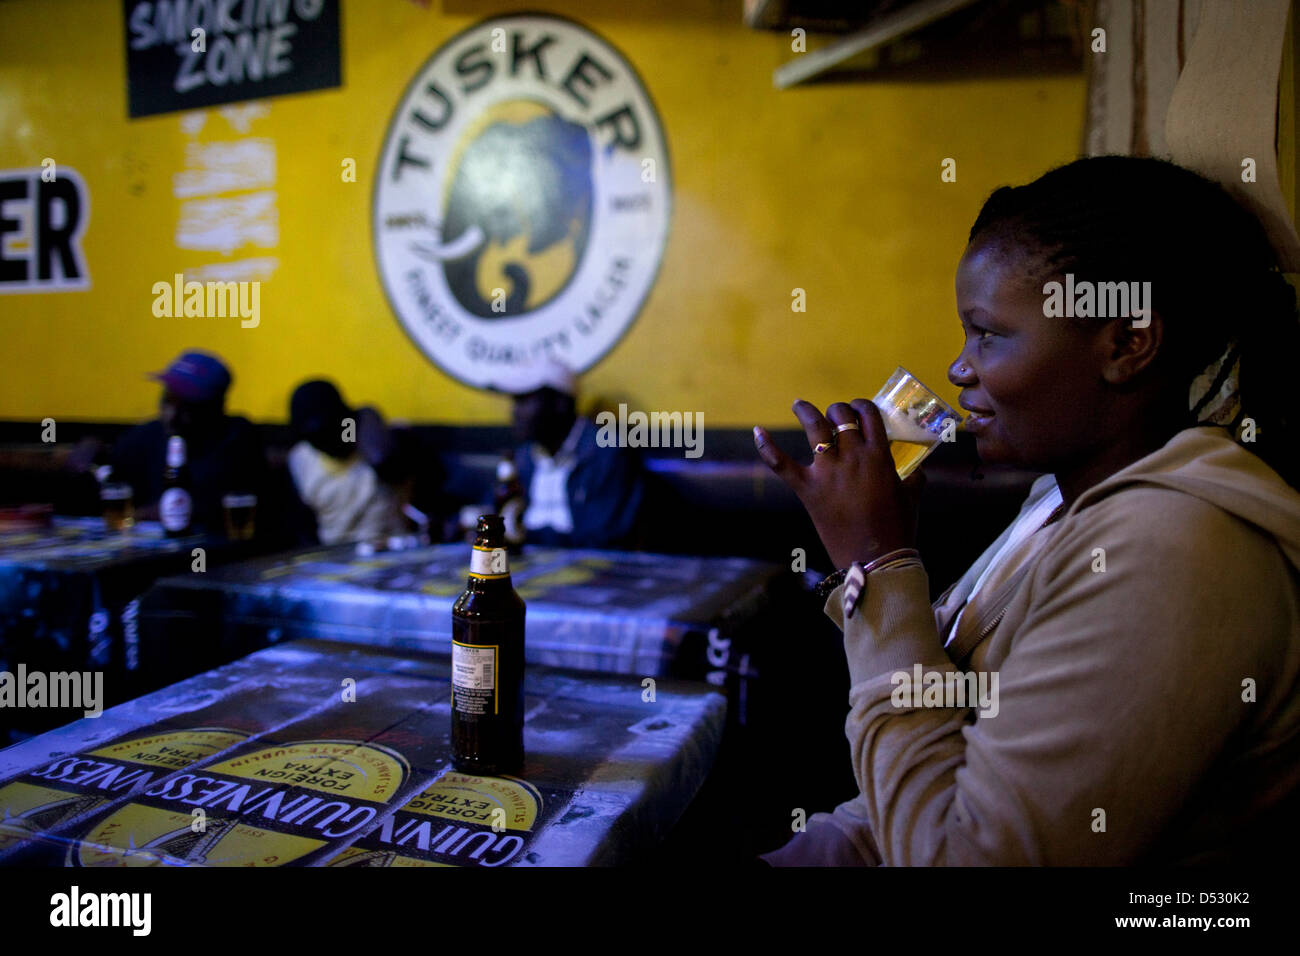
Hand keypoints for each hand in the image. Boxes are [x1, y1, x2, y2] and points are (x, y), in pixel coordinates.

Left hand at [754, 398, 923, 568]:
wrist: (875, 560)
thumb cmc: (897, 529)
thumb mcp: (911, 497)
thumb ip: (915, 478)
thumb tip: (917, 470)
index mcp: (879, 456)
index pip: (869, 415)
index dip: (862, 406)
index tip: (858, 409)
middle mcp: (852, 457)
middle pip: (841, 417)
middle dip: (838, 411)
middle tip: (835, 416)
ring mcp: (828, 472)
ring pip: (815, 427)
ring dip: (806, 412)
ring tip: (799, 405)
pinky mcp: (808, 489)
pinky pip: (782, 464)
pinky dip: (767, 447)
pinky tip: (758, 431)